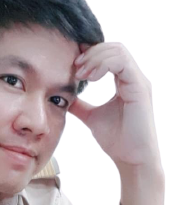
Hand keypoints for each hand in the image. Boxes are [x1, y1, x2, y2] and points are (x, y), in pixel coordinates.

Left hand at [68, 42, 161, 170]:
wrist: (130, 158)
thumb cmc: (116, 139)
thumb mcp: (90, 117)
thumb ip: (80, 104)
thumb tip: (64, 96)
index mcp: (124, 80)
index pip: (108, 53)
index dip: (89, 54)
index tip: (71, 65)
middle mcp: (133, 77)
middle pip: (113, 46)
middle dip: (90, 53)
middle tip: (74, 68)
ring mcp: (138, 80)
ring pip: (117, 50)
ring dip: (94, 58)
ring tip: (80, 74)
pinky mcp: (140, 87)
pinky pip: (122, 63)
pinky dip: (103, 65)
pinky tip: (90, 78)